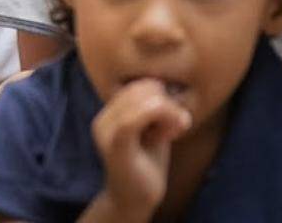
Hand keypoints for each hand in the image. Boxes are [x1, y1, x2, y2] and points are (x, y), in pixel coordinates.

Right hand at [90, 79, 191, 218]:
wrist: (134, 198)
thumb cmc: (146, 164)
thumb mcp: (151, 130)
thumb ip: (153, 108)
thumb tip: (165, 83)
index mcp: (109, 112)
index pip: (139, 85)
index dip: (162, 93)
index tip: (176, 115)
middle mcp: (102, 118)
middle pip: (142, 89)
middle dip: (168, 103)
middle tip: (179, 124)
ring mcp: (105, 130)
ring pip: (142, 101)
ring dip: (168, 113)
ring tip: (174, 131)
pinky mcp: (114, 144)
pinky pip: (133, 119)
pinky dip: (159, 120)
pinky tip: (169, 135)